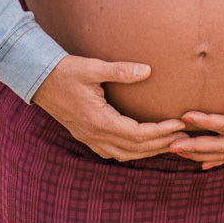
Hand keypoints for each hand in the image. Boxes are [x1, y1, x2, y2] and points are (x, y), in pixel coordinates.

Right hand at [32, 54, 187, 161]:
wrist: (39, 79)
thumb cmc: (66, 71)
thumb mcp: (92, 67)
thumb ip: (120, 70)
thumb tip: (148, 71)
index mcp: (99, 121)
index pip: (138, 134)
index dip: (161, 131)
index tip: (179, 123)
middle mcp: (95, 135)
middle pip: (135, 150)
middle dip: (161, 145)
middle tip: (183, 138)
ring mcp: (90, 139)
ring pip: (125, 155)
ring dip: (148, 151)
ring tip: (168, 142)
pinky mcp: (87, 136)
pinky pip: (114, 152)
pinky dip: (132, 151)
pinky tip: (142, 143)